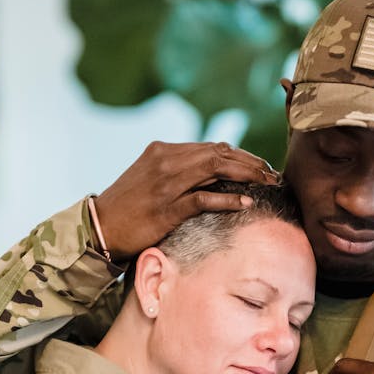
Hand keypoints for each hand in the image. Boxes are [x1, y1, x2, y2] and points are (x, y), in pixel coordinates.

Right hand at [94, 141, 278, 257]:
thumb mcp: (151, 178)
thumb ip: (178, 171)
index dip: (241, 155)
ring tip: (268, 183)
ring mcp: (167, 183)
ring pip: (216, 168)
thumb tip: (212, 173)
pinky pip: (204, 198)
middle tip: (273, 174)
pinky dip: (228, 198)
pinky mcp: (168, 207)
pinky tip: (246, 202)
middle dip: (251, 162)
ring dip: (247, 175)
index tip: (260, 165)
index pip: (211, 146)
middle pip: (219, 153)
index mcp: (163, 150)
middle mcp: (166, 160)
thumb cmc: (128, 207)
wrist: (101, 227)